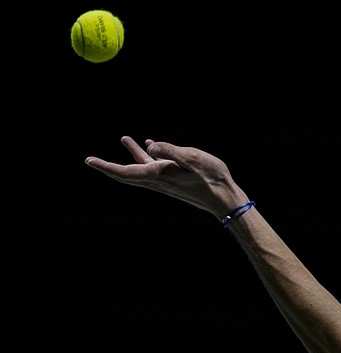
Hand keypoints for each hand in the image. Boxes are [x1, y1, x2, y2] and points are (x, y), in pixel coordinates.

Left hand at [85, 136, 248, 218]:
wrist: (224, 198)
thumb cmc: (210, 179)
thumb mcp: (191, 158)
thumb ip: (169, 151)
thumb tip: (150, 147)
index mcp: (158, 175)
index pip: (125, 172)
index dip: (106, 166)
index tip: (89, 161)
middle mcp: (159, 180)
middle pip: (128, 173)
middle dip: (110, 165)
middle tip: (92, 160)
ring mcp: (167, 180)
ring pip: (142, 168)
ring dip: (132, 154)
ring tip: (125, 138)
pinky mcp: (176, 179)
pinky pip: (156, 166)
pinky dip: (149, 156)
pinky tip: (152, 145)